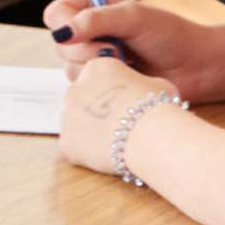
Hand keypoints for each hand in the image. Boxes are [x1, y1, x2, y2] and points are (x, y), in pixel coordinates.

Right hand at [45, 0, 223, 94]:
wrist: (196, 68)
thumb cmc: (170, 35)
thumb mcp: (134, 17)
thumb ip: (96, 20)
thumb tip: (62, 33)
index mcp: (95, 9)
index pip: (55, 14)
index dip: (63, 25)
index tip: (86, 33)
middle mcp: (90, 34)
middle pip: (59, 44)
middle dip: (86, 50)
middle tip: (115, 50)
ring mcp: (95, 61)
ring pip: (69, 68)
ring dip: (97, 69)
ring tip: (127, 65)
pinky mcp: (103, 85)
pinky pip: (84, 88)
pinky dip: (103, 84)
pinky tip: (125, 79)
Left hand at [58, 55, 176, 179]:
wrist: (151, 137)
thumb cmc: (158, 108)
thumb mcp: (158, 85)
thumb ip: (141, 86)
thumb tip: (143, 93)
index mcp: (98, 68)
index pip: (98, 77)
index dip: (113, 93)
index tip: (125, 105)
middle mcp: (75, 88)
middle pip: (83, 99)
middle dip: (97, 111)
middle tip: (119, 126)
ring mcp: (67, 116)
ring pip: (76, 124)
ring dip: (90, 132)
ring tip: (115, 143)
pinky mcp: (67, 142)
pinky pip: (74, 148)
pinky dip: (87, 154)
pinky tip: (106, 156)